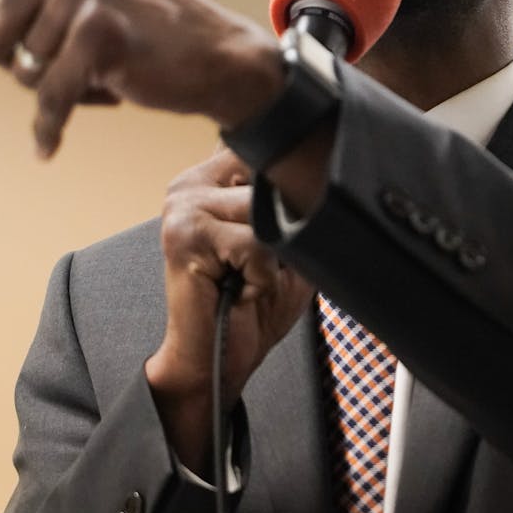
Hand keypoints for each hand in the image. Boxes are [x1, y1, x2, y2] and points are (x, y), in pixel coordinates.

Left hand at [0, 0, 280, 156]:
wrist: (215, 55)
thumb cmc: (137, 35)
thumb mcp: (73, 12)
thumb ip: (16, 19)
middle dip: (23, 67)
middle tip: (81, 61)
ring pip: (21, 73)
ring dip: (55, 88)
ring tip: (105, 72)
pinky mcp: (99, 31)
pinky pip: (50, 97)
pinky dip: (50, 126)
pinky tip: (46, 149)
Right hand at [145, 149, 313, 468]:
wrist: (215, 361)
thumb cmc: (252, 305)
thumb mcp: (289, 246)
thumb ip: (298, 205)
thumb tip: (329, 171)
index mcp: (211, 179)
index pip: (269, 151)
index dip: (294, 187)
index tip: (291, 229)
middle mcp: (191, 184)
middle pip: (272, 180)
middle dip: (286, 228)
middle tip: (264, 266)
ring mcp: (183, 206)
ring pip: (265, 211)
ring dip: (274, 257)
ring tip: (251, 278)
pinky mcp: (185, 234)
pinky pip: (256, 244)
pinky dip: (263, 276)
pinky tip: (241, 289)